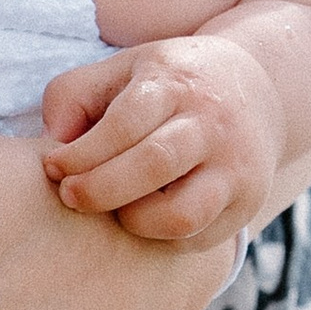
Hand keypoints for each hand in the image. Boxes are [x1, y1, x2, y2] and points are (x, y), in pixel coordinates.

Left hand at [41, 39, 288, 246]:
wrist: (257, 88)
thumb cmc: (168, 86)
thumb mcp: (122, 69)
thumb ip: (75, 95)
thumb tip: (54, 142)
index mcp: (176, 83)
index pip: (124, 123)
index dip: (81, 153)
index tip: (53, 167)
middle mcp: (212, 124)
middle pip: (154, 165)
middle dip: (100, 190)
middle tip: (71, 196)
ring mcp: (236, 167)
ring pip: (182, 215)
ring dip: (135, 222)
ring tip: (117, 210)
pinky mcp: (246, 204)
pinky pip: (197, 240)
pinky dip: (162, 239)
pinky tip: (146, 218)